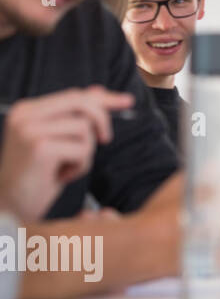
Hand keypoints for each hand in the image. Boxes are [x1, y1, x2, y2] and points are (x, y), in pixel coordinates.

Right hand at [0, 87, 134, 221]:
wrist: (11, 207)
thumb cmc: (37, 175)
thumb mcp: (58, 140)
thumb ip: (74, 115)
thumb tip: (98, 90)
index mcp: (27, 109)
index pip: (74, 95)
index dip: (104, 98)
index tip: (128, 101)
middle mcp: (25, 115)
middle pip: (82, 103)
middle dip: (102, 120)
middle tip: (106, 139)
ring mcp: (30, 130)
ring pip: (84, 129)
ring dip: (85, 152)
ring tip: (66, 166)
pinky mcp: (39, 148)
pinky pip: (82, 150)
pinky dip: (81, 166)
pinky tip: (61, 176)